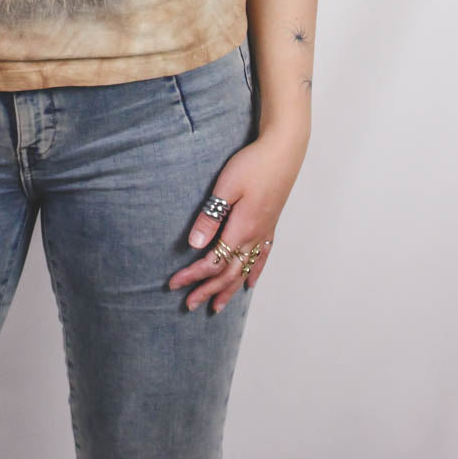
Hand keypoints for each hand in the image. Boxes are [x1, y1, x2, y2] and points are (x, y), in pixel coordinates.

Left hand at [168, 127, 307, 312]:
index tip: (174, 284)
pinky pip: (262, 258)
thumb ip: (211, 216)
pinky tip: (250, 284)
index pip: (213, 262)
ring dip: (229, 290)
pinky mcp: (270, 224)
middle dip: (207, 290)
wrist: (284, 152)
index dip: (193, 276)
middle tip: (189, 305)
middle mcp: (254, 236)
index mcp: (241, 229)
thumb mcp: (227, 187)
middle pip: (229, 273)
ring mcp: (264, 232)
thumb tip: (195, 244)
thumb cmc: (253, 165)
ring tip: (216, 307)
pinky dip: (254, 273)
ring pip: (245, 270)